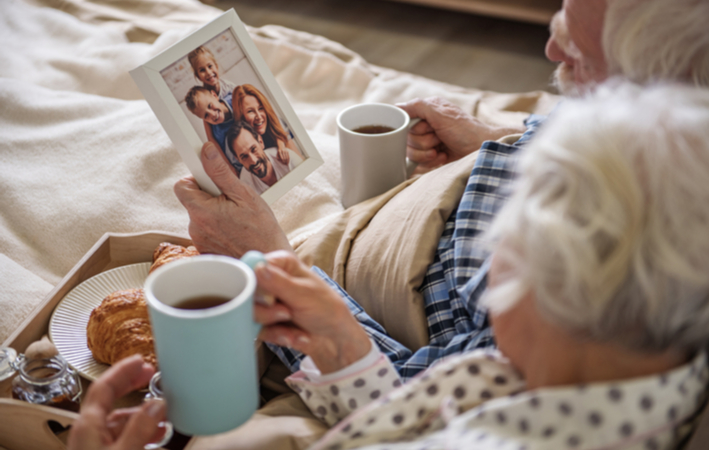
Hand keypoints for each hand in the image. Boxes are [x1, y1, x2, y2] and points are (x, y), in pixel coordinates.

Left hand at [67, 355, 165, 449]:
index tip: (139, 360)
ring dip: (141, 412)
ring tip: (162, 410)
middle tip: (149, 373)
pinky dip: (139, 430)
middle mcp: (88, 431)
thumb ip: (140, 428)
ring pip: (119, 419)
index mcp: (88, 425)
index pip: (104, 387)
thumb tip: (156, 404)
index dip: (122, 371)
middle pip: (109, 398)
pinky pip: (121, 435)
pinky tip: (155, 433)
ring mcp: (94, 444)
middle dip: (130, 384)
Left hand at [174, 142, 291, 257]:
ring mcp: (199, 240)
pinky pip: (206, 230)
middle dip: (209, 196)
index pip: (182, 186)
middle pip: (193, 201)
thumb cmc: (262, 230)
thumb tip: (207, 151)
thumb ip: (221, 173)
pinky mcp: (205, 249)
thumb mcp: (245, 195)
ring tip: (237, 218)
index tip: (211, 181)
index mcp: (202, 211)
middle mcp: (196, 227)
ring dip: (215, 212)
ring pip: (200, 215)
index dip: (195, 179)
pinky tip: (235, 230)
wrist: (269, 258)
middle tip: (232, 202)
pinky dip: (217, 227)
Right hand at [253, 251, 371, 373]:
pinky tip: (294, 335)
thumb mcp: (304, 294)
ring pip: (249, 313)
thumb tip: (257, 268)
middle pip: (246, 292)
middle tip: (285, 313)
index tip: (267, 296)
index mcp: (281, 265)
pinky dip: (277, 336)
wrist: (334, 339)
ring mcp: (266, 302)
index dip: (254, 282)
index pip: (252, 266)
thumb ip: (279, 282)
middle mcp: (270, 281)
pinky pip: (258, 330)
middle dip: (265, 310)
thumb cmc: (326, 309)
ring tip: (292, 325)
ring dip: (272, 324)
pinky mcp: (265, 322)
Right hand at [397, 97, 524, 174]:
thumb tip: (396, 107)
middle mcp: (426, 125)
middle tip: (439, 140)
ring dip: (427, 154)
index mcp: (427, 111)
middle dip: (423, 143)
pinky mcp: (431, 157)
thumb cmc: (466, 130)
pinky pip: (418, 164)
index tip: (427, 129)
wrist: (481, 151)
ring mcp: (428, 142)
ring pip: (411, 153)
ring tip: (441, 150)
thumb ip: (418, 107)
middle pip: (406, 139)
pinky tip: (443, 157)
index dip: (413, 129)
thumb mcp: (441, 114)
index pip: (404, 121)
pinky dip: (431, 162)